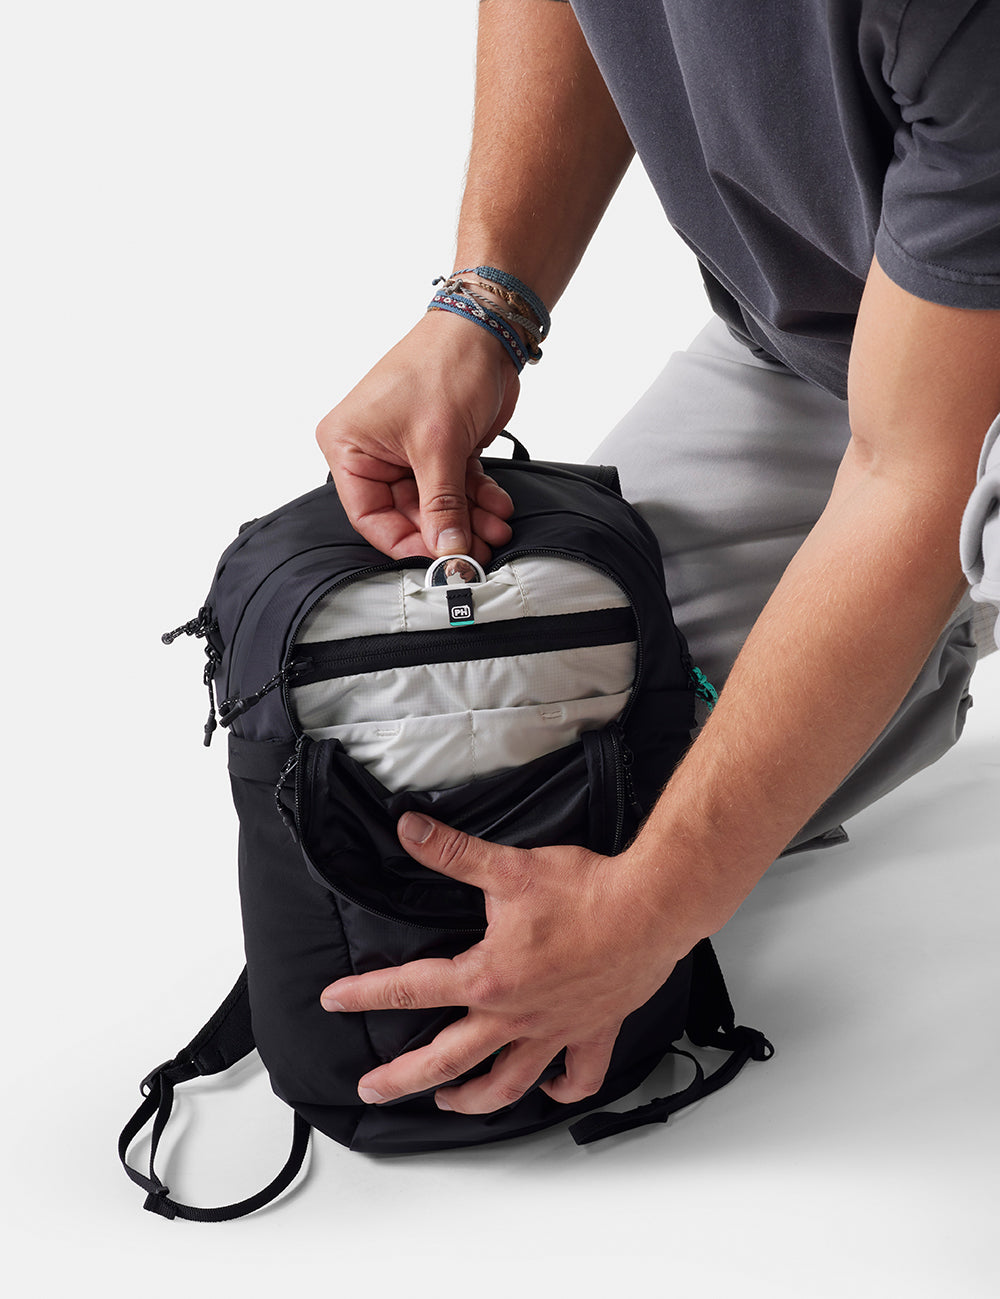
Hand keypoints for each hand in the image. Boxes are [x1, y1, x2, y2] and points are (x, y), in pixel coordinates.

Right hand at [316, 310, 519, 564]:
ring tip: (495, 529)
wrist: (485, 329)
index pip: (369, 517)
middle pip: (407, 514)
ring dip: (469, 519)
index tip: (439, 560)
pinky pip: (456, 488)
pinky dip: (478, 499)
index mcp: (348, 446)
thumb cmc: (443, 363)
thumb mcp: (438, 444)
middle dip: (447, 532)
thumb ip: (443, 505)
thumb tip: (448, 552)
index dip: (405, 542)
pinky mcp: (439, 448)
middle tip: (477, 550)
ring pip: (437, 504)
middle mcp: (372, 451)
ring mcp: (407, 451)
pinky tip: (498, 507)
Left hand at [319, 811, 682, 1113]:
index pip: (410, 986)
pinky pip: (576, 1076)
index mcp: (487, 976)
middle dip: (402, 1077)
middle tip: (371, 1088)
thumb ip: (453, 852)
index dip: (366, 993)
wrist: (651, 907)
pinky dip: (561, 1090)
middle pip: (447, 1058)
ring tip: (447, 1102)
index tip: (335, 1000)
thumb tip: (410, 829)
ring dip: (473, 1098)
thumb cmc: (586, 891)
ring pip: (507, 1082)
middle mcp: (515, 1014)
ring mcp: (554, 1030)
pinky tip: (549, 1091)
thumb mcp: (509, 868)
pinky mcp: (592, 1030)